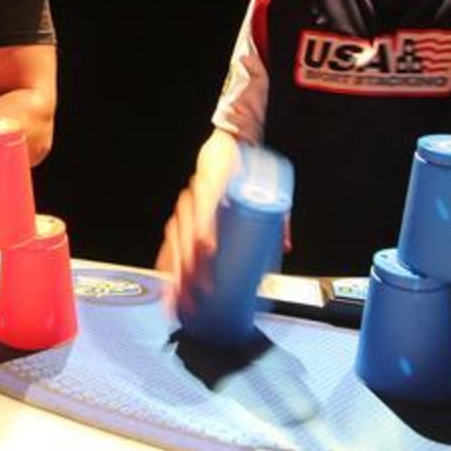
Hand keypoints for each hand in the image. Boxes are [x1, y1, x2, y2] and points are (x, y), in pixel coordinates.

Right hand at [156, 170, 292, 316]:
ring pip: (175, 246)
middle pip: (187, 240)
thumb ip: (275, 215)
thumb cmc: (242, 169)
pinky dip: (166, 267)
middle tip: (201, 296)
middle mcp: (193, 200)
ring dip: (177, 276)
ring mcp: (184, 211)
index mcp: (211, 188)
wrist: (225, 148)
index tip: (210, 257)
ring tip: (183, 301)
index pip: (203, 217)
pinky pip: (168, 246)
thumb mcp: (261, 186)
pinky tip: (168, 287)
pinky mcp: (179, 220)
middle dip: (190, 271)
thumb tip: (285, 247)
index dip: (204, 238)